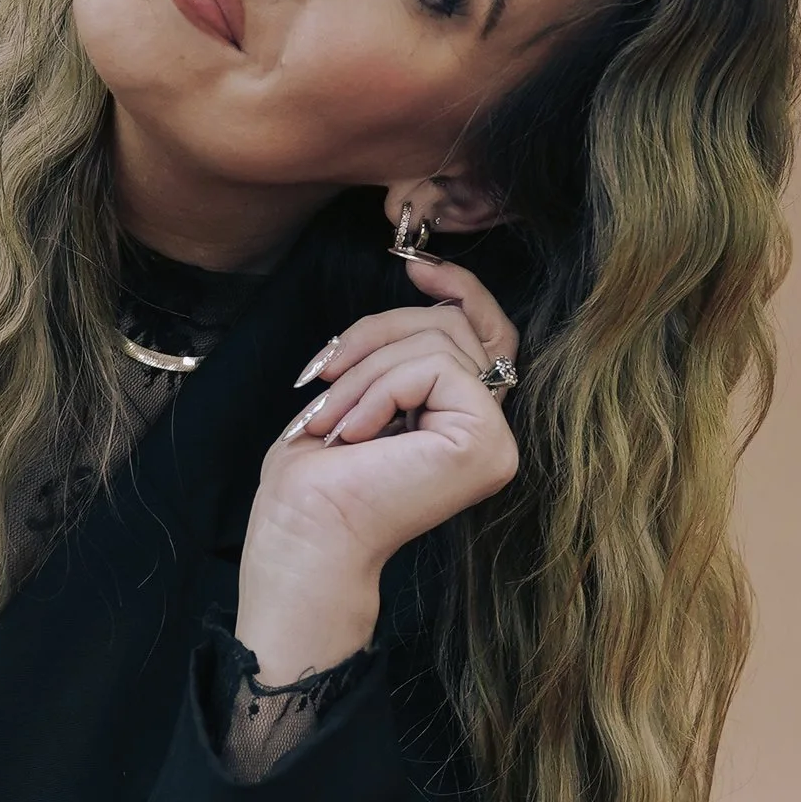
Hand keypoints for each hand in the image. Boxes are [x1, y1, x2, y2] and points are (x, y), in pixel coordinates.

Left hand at [236, 252, 521, 682]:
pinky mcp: (485, 440)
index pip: (485, 332)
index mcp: (465, 420)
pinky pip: (433, 366)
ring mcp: (496, 439)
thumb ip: (404, 349)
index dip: (459, 288)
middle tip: (324, 378)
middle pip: (454, 324)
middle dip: (376, 335)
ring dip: (366, 370)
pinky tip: (357, 433)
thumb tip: (431, 285)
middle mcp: (493, 431)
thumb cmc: (316, 480)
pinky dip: (379, 389)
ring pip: (439, 340)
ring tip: (333, 420)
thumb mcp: (360, 389)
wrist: (304, 535)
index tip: (416, 266)